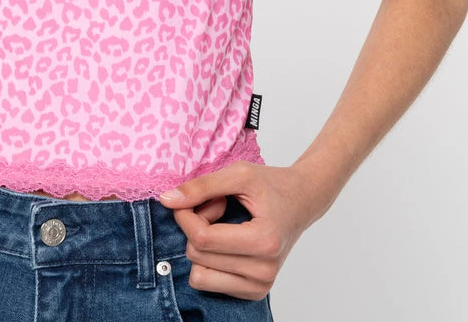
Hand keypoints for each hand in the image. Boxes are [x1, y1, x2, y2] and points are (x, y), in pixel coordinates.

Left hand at [158, 161, 321, 300]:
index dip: (186, 215)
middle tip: (216, 207)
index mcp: (264, 241)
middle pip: (197, 256)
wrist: (301, 201)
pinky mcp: (254, 293)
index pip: (202, 239)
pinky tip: (227, 241)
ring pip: (199, 274)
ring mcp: (261, 286)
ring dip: (202, 246)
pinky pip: (208, 283)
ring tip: (222, 226)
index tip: (195, 197)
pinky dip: (209, 260)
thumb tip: (166, 200)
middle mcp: (264, 271)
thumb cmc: (271, 184)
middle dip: (196, 227)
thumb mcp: (238, 174)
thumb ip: (201, 186)